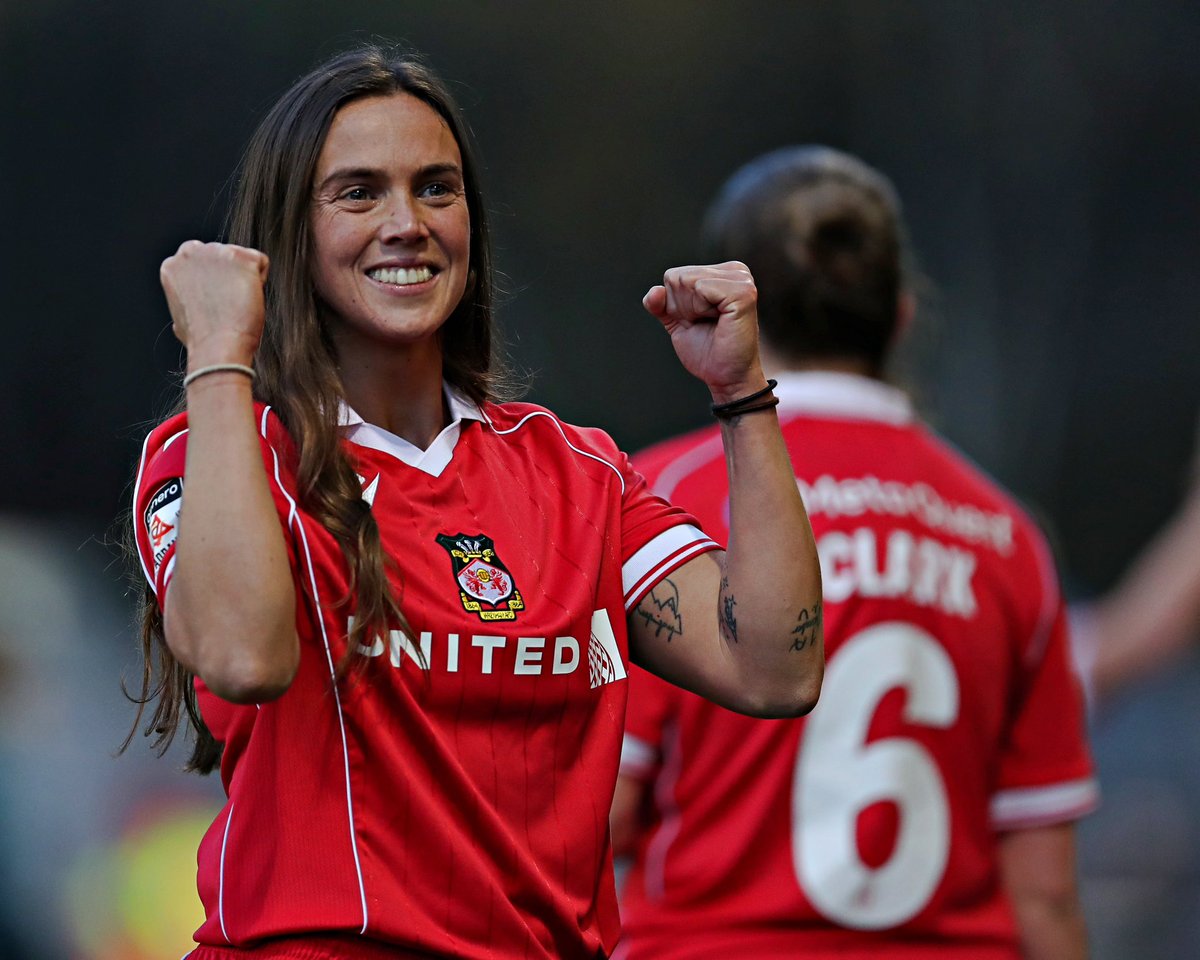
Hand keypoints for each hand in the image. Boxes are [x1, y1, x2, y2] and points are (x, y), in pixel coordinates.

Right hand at [160, 240, 269, 364]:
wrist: (218, 346)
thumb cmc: (202, 339)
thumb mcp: (180, 316)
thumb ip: (185, 299)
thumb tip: (193, 306)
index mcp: (173, 265)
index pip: (202, 261)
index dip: (213, 282)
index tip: (215, 300)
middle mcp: (190, 252)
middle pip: (222, 256)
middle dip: (229, 276)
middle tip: (228, 303)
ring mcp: (216, 252)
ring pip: (241, 259)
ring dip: (244, 279)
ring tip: (236, 303)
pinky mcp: (241, 257)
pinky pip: (261, 262)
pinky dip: (260, 280)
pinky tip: (248, 298)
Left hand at [643, 261, 765, 401]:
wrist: (726, 377)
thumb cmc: (707, 351)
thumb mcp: (676, 322)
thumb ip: (660, 304)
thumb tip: (655, 291)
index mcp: (722, 274)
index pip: (674, 275)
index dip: (676, 304)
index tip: (698, 320)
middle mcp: (735, 271)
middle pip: (678, 276)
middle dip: (682, 307)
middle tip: (705, 324)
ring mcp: (742, 280)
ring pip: (687, 280)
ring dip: (692, 309)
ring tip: (713, 323)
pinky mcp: (743, 292)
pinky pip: (701, 287)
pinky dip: (701, 309)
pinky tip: (719, 320)